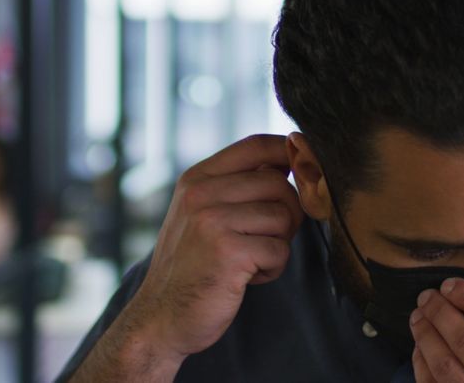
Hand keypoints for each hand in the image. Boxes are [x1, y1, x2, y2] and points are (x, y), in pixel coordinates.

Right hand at [115, 135, 302, 365]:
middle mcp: (201, 194)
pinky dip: (272, 268)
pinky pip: (280, 250)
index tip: (302, 169)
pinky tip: (246, 278)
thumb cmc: (194, 266)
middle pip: (278, 183)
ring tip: (250, 260)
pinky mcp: (229, 252)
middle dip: (287, 213)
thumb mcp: (204, 214)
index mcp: (197, 179)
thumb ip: (239, 186)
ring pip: (284, 216)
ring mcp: (212, 221)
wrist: (160, 318)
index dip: (288, 151)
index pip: (255, 145)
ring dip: (278, 244)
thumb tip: (291, 156)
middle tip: (265, 239)